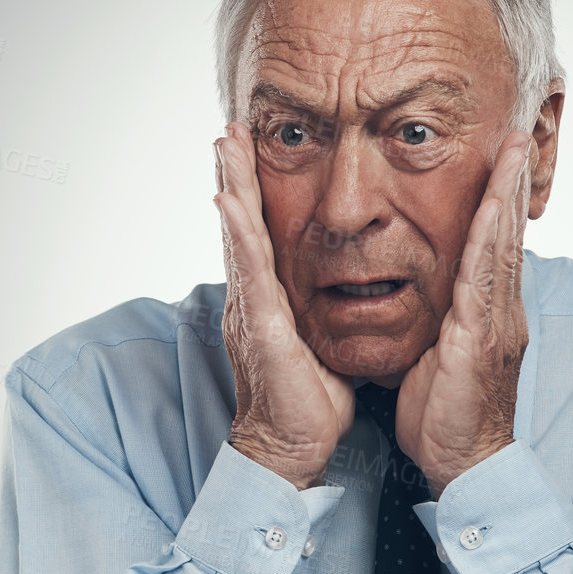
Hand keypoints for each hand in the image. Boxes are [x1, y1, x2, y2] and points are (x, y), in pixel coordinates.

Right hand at [213, 122, 355, 489]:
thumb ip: (325, 312)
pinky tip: (227, 201)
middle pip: (241, 223)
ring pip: (238, 235)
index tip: (250, 148)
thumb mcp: (321, 342)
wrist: (291, 447)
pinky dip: (237, 232)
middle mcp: (253, 297)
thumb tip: (349, 291)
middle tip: (229, 126)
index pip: (262, 233)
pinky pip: (248, 271)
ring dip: (229, 186)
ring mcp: (252, 308)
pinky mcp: (260, 325)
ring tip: (223, 144)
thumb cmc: (309, 400)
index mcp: (270, 299)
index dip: (253, 190)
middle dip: (233, 173)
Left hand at [392, 131, 533, 499]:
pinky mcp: (483, 339)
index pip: (494, 247)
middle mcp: (501, 312)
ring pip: (504, 248)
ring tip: (512, 153)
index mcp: (487, 315)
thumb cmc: (444, 418)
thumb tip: (424, 300)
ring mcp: (498, 324)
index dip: (498, 203)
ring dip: (507, 198)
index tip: (499, 161)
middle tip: (517, 136)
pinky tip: (492, 212)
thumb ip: (438, 323)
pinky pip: (486, 280)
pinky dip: (491, 241)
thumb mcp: (437, 358)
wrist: (462, 466)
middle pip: (508, 236)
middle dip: (511, 185)